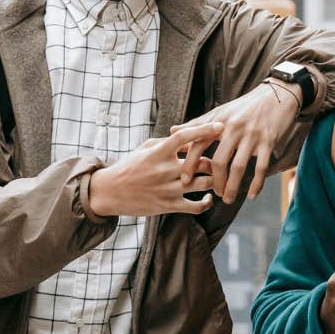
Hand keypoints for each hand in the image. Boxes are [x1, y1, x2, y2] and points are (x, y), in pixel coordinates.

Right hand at [84, 123, 225, 219]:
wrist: (110, 192)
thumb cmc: (129, 166)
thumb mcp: (145, 148)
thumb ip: (167, 142)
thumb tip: (192, 137)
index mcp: (158, 153)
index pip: (185, 137)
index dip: (204, 131)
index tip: (220, 127)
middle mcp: (164, 170)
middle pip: (202, 163)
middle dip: (216, 160)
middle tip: (224, 157)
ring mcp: (167, 190)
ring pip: (203, 184)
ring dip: (215, 180)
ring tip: (219, 177)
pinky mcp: (167, 206)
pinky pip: (195, 207)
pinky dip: (206, 203)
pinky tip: (209, 197)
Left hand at [169, 79, 303, 203]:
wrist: (277, 95)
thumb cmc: (245, 106)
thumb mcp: (220, 111)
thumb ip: (197, 123)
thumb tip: (172, 130)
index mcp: (219, 122)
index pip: (199, 145)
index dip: (190, 164)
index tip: (184, 181)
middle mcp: (234, 128)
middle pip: (220, 160)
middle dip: (215, 181)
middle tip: (213, 194)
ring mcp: (252, 135)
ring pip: (239, 167)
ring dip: (232, 186)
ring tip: (227, 199)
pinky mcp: (269, 141)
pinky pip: (261, 167)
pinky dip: (256, 184)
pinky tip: (251, 195)